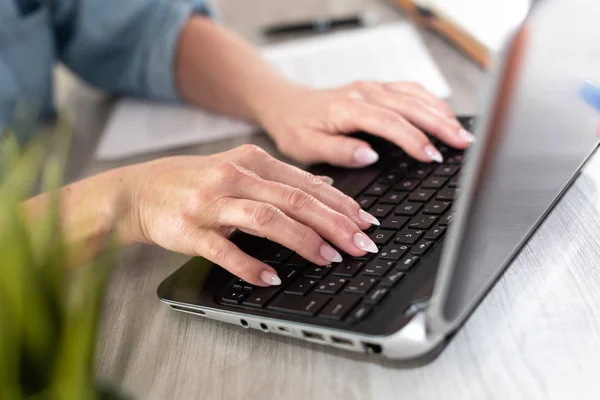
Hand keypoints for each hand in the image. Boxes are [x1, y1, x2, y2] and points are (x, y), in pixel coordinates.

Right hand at [122, 145, 379, 285]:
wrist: (140, 191)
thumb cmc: (196, 182)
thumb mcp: (241, 170)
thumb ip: (281, 180)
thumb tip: (327, 189)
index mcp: (252, 161)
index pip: (306, 184)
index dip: (341, 204)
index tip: (366, 223)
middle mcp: (235, 177)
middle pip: (294, 199)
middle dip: (333, 223)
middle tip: (360, 245)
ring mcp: (212, 203)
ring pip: (265, 219)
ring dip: (302, 240)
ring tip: (329, 259)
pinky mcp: (191, 230)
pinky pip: (224, 249)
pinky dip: (250, 264)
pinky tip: (272, 276)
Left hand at [257, 81, 473, 166]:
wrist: (286, 105)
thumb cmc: (295, 128)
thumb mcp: (307, 147)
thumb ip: (338, 151)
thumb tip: (369, 156)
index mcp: (347, 109)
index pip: (389, 123)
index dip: (413, 140)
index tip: (432, 157)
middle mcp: (363, 94)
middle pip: (410, 106)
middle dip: (440, 125)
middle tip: (463, 144)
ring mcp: (372, 88)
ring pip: (415, 96)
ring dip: (441, 112)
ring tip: (462, 133)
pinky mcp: (376, 89)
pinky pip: (410, 90)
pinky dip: (431, 102)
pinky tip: (444, 114)